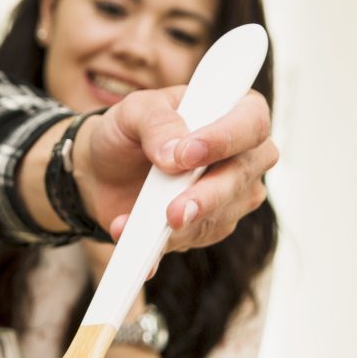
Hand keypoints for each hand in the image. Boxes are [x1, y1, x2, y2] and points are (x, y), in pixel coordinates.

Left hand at [74, 86, 275, 250]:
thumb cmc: (128, 131)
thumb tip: (173, 154)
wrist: (104, 172)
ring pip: (222, 215)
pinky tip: (137, 245)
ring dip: (181, 225)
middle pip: (243, 176)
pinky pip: (194, 239)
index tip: (186, 154)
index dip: (226, 139)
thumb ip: (156, 122)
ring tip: (138, 225)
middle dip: (208, 196)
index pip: (252, 122)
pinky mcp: (210, 226)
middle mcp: (244, 155)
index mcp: (234, 112)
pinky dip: (161, 244)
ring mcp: (232, 195)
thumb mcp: (132, 111)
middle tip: (174, 211)